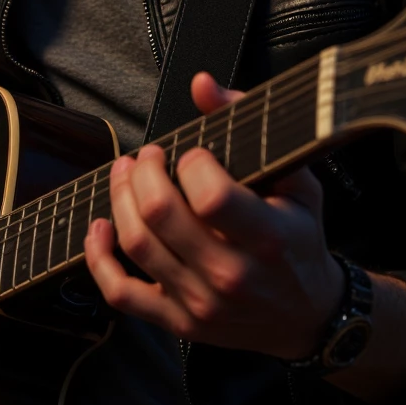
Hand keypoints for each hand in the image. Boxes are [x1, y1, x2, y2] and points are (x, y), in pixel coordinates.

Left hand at [84, 72, 342, 359]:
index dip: (191, 164)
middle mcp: (231, 274)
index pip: (210, 196)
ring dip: (119, 199)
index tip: (193, 154)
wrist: (307, 316)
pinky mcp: (178, 321)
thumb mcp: (296, 181)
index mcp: (267, 238)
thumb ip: (248, 125)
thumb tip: (202, 84)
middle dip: (143, 172)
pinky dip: (98, 258)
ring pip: (137, 245)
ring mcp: (201, 302)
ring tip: (126, 175)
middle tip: (148, 156)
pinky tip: (100, 227)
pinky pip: (121, 293)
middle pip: (160, 215)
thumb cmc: (299, 241)